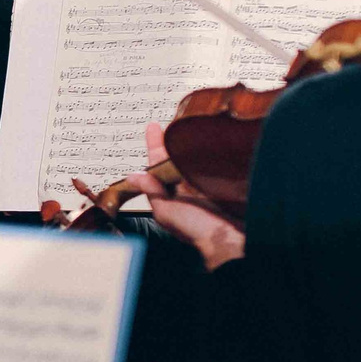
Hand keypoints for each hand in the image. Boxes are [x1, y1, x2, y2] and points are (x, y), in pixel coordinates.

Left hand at [137, 123, 245, 269]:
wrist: (227, 238)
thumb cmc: (197, 229)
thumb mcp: (168, 211)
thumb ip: (153, 192)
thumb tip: (133, 176)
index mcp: (171, 195)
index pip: (159, 165)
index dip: (155, 146)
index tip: (152, 127)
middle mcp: (187, 189)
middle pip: (175, 159)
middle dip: (170, 142)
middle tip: (165, 123)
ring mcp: (204, 185)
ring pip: (192, 160)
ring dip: (188, 145)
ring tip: (183, 125)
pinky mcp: (221, 184)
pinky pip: (212, 164)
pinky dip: (208, 153)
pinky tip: (208, 141)